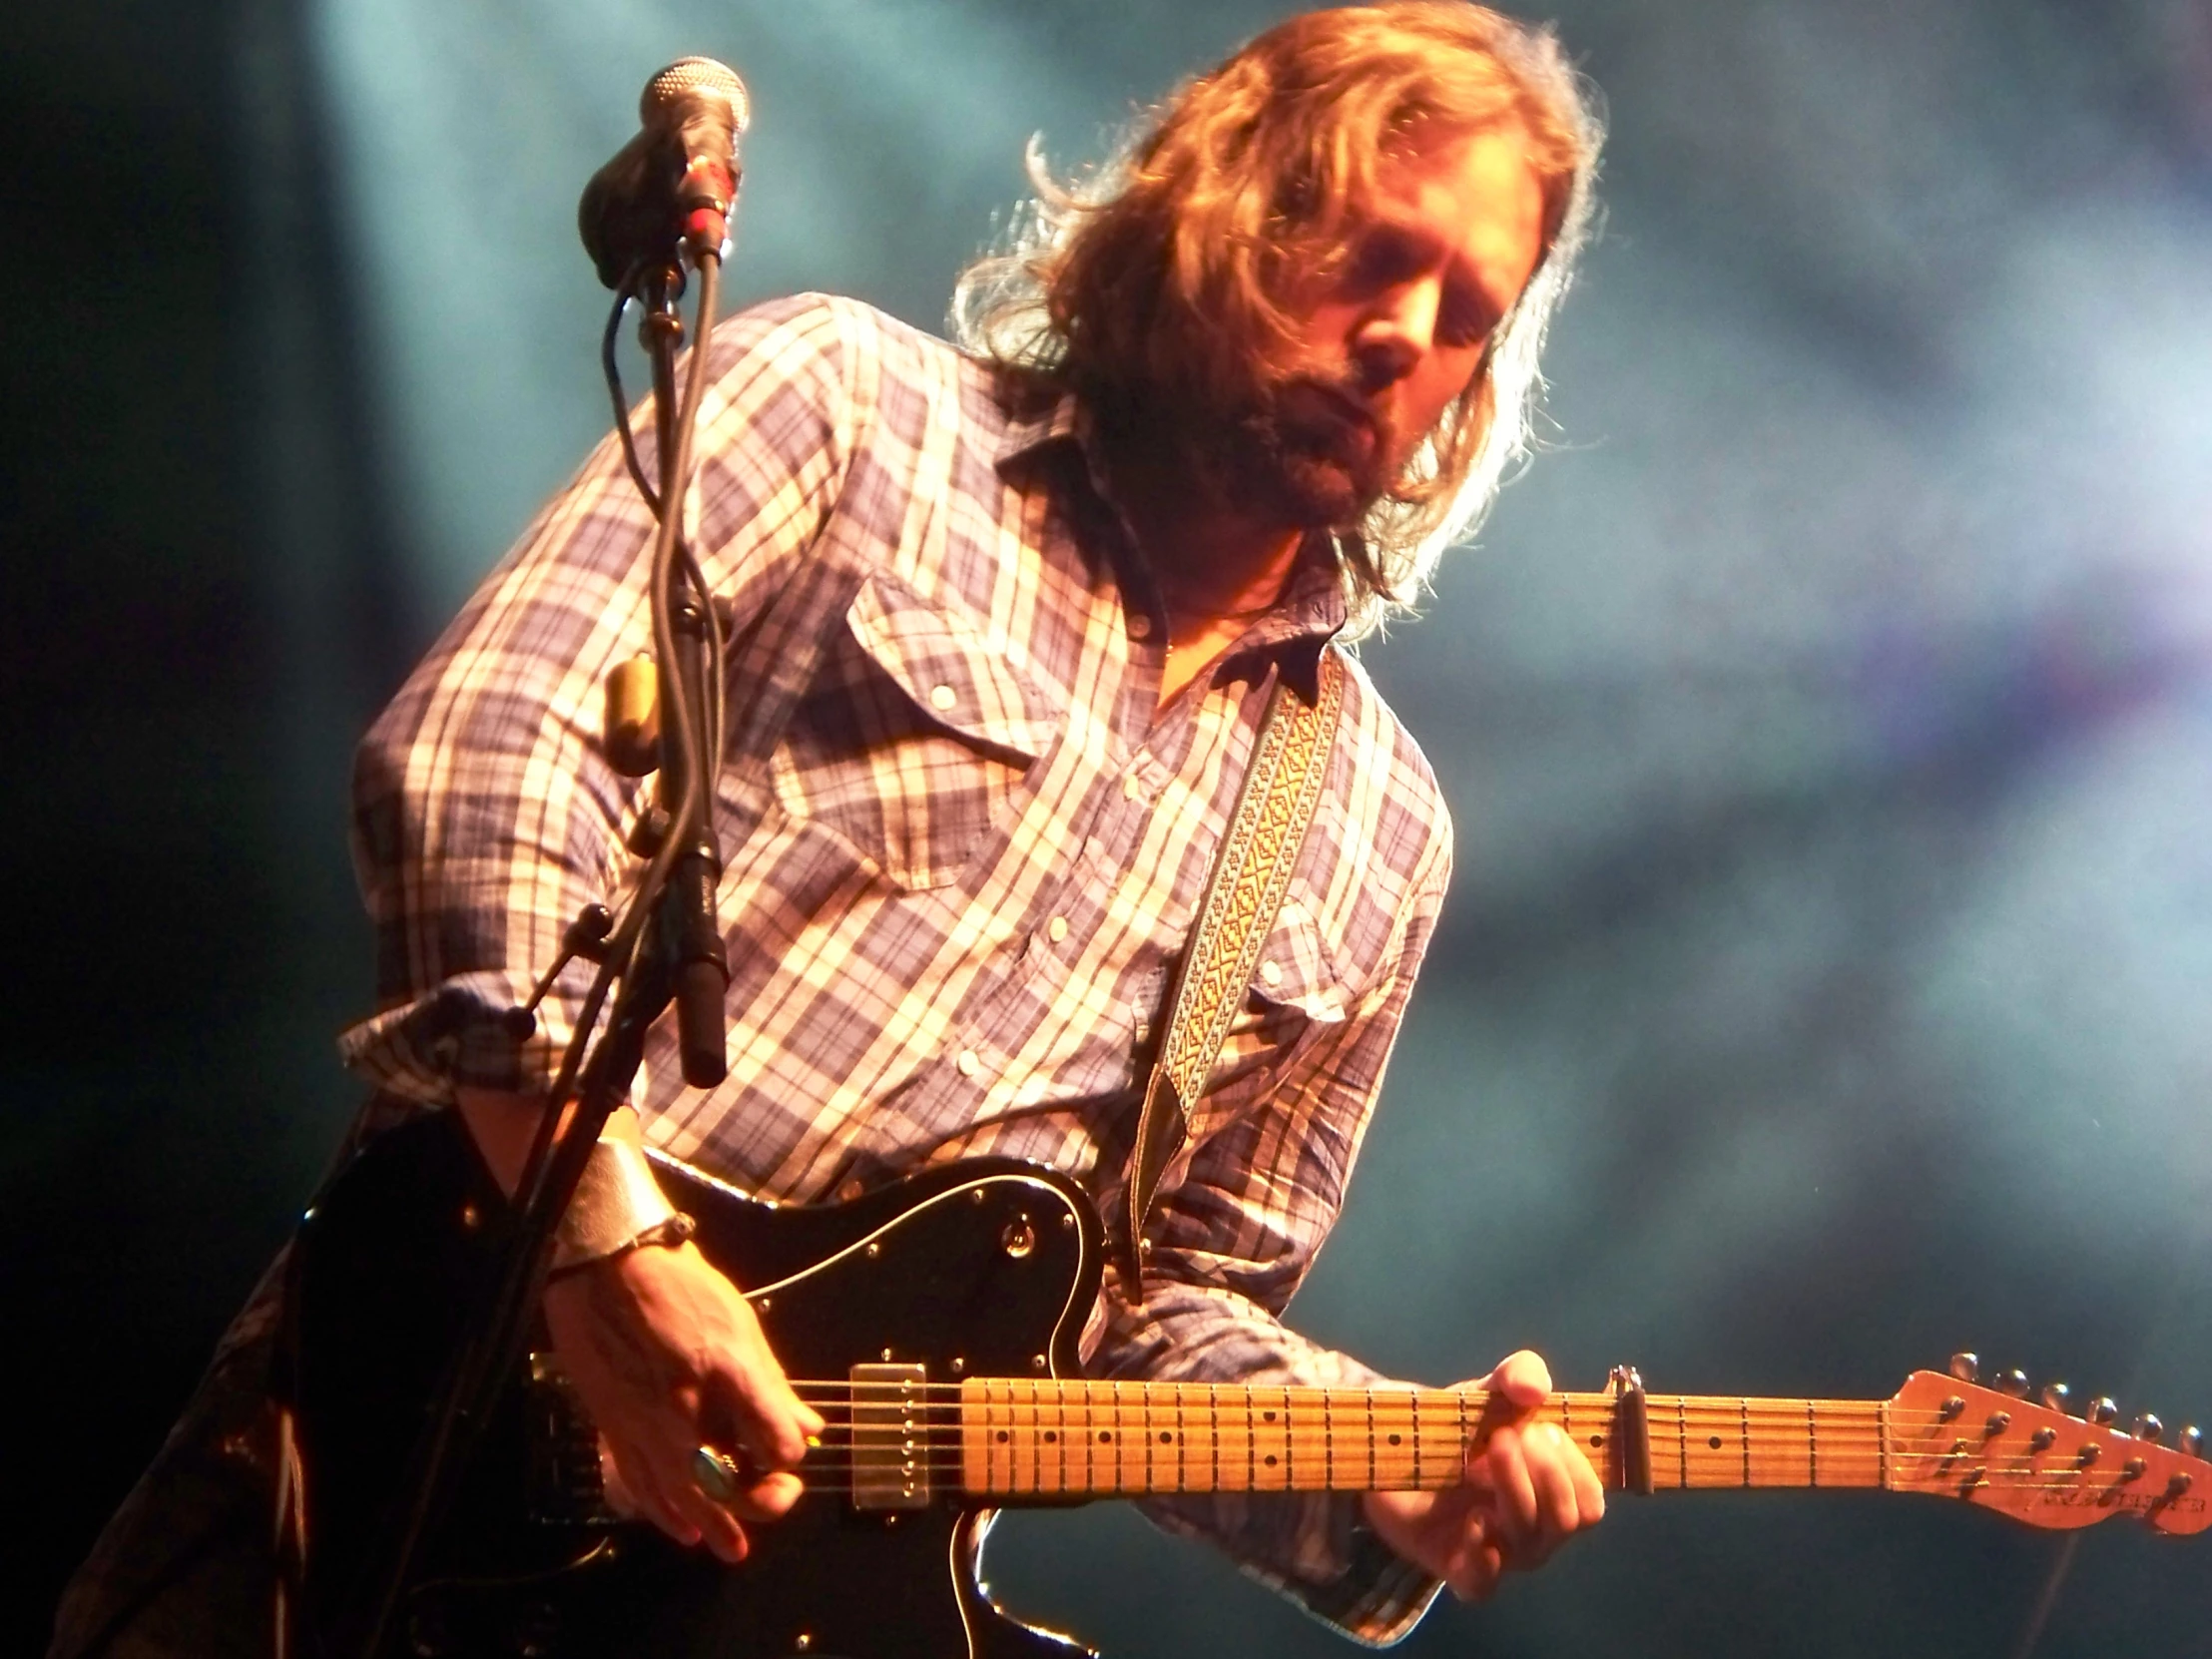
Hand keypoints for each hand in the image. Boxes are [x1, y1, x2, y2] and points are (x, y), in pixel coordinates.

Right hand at [542, 1240, 823, 1562]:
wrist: (603, 1268)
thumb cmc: (675, 1285)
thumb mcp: (739, 1323)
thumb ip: (772, 1382)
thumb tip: (804, 1423)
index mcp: (728, 1374)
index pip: (775, 1442)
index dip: (791, 1456)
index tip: (795, 1453)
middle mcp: (688, 1409)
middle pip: (730, 1483)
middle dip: (761, 1500)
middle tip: (782, 1497)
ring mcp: (647, 1424)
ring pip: (685, 1496)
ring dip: (715, 1526)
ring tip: (734, 1548)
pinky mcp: (617, 1428)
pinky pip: (642, 1485)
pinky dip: (664, 1513)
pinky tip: (681, 1529)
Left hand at [1360, 1350, 1604, 1600]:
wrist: (1391, 1449)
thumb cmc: (1457, 1427)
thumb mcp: (1486, 1392)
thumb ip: (1516, 1375)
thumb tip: (1535, 1388)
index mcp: (1551, 1491)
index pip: (1590, 1503)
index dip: (1573, 1469)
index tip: (1539, 1429)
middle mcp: (1534, 1528)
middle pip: (1566, 1521)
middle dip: (1542, 1473)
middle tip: (1502, 1437)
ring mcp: (1498, 1552)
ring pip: (1531, 1546)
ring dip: (1512, 1494)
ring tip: (1477, 1461)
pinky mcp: (1455, 1566)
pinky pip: (1483, 1585)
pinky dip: (1482, 1556)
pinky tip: (1469, 1519)